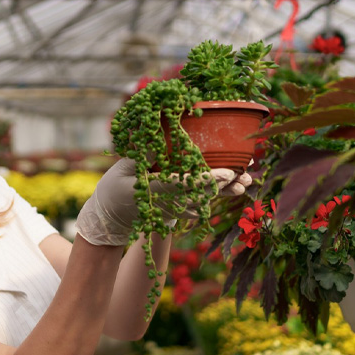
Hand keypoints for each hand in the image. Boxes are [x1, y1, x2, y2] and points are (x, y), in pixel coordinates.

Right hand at [75, 160, 252, 245]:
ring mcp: (170, 211)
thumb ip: (143, 154)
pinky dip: (216, 197)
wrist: (110, 218)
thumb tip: (162, 135)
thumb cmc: (113, 189)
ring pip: (203, 203)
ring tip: (244, 181)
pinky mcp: (174, 213)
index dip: (206, 180)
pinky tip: (233, 188)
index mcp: (149, 189)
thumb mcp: (122, 168)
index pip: (182, 185)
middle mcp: (163, 203)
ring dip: (223, 193)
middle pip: (199, 195)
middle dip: (221, 185)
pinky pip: (198, 207)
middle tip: (242, 174)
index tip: (226, 172)